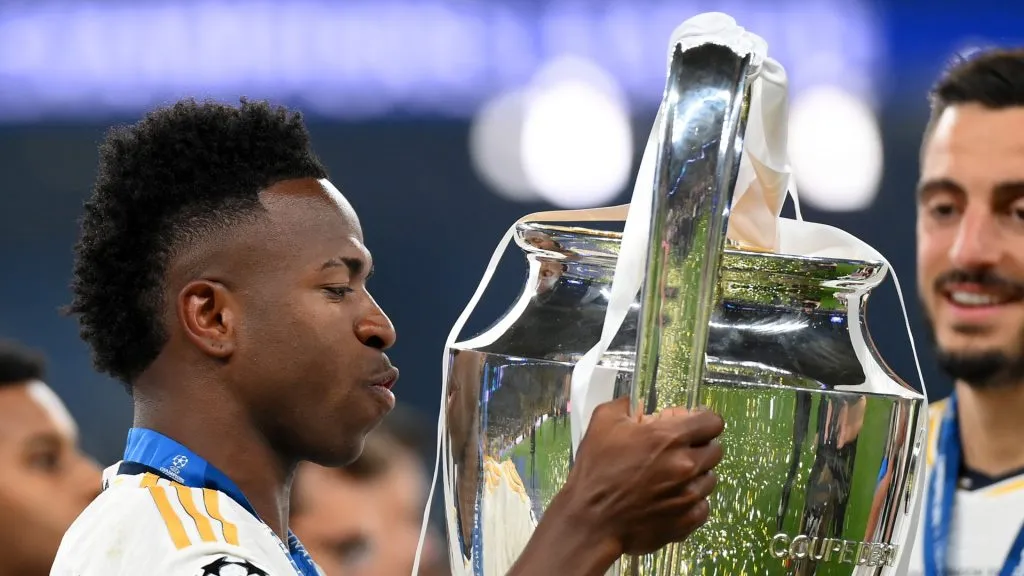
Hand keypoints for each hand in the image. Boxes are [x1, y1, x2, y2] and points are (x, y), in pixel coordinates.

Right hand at [560, 396, 724, 556]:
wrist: (592, 520)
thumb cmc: (596, 470)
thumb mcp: (602, 423)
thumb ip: (624, 405)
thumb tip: (634, 402)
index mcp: (670, 438)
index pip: (713, 422)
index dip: (703, 420)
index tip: (691, 424)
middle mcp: (687, 465)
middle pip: (716, 450)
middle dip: (700, 446)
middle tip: (679, 450)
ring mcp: (690, 496)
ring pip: (710, 479)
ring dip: (696, 474)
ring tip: (672, 477)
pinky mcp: (688, 521)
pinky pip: (703, 506)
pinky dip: (692, 501)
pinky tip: (672, 499)